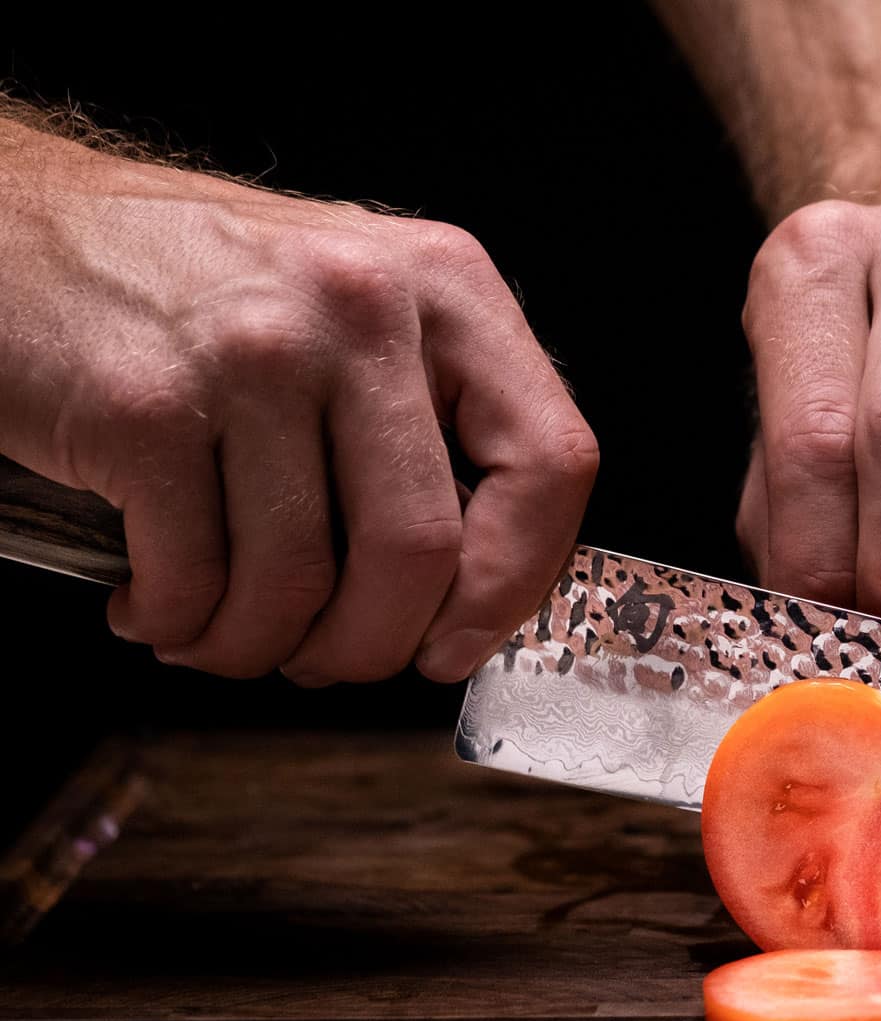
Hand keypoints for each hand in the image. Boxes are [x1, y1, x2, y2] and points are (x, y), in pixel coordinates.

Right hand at [0, 129, 597, 683]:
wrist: (12, 223)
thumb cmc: (196, 288)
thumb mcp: (352, 308)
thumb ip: (428, 419)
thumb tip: (477, 586)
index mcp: (445, 285)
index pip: (550, 462)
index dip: (515, 582)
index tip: (463, 640)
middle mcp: (361, 305)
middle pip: (421, 551)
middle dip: (370, 646)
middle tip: (326, 659)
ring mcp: (254, 353)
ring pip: (301, 585)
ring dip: (259, 647)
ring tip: (222, 633)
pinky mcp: (145, 407)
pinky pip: (196, 581)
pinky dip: (177, 625)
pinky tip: (154, 605)